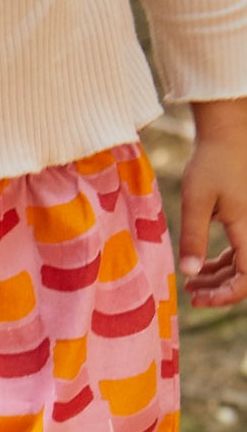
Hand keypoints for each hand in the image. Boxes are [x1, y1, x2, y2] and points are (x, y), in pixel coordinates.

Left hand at [179, 98, 246, 308]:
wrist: (227, 133)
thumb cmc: (211, 163)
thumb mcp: (196, 202)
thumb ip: (193, 238)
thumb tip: (190, 273)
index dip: (226, 295)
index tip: (198, 298)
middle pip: (245, 274)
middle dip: (218, 290)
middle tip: (190, 293)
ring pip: (242, 264)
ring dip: (219, 277)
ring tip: (191, 283)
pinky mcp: (246, 218)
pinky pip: (240, 250)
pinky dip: (222, 262)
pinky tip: (201, 265)